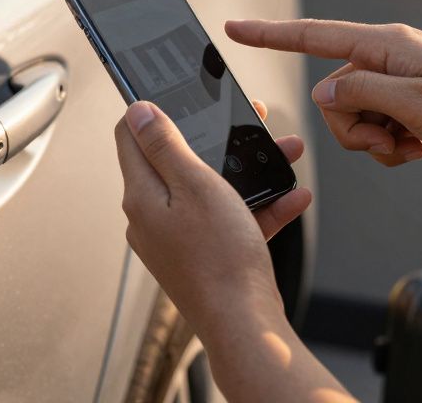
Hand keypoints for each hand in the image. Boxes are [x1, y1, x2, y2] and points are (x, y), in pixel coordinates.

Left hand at [114, 100, 312, 332]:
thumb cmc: (220, 260)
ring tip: (284, 153)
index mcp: (142, 195)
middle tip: (248, 122)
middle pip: (177, 161)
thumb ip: (166, 145)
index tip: (180, 97)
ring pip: (211, 189)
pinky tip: (291, 197)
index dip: (152, 110)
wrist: (245, 325)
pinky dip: (258, 207)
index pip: (129, 137)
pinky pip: (229, 220)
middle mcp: (152, 217)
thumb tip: (137, 111)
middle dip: (217, 138)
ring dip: (247, 170)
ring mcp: (177, 239)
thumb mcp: (196, 184)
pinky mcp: (202, 256)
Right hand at [226, 19, 421, 169]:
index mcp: (386, 45)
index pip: (314, 36)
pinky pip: (377, 127)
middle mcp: (389, 58)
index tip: (234, 28)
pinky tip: (419, 147)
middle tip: (391, 137)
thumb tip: (325, 94)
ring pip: (354, 116)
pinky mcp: (412, 103)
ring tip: (411, 144)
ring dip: (374, 141)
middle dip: (353, 127)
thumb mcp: (414, 105)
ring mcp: (400, 81)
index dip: (270, 34)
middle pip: (334, 94)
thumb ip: (359, 95)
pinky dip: (391, 145)